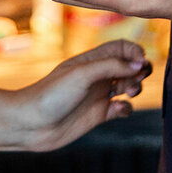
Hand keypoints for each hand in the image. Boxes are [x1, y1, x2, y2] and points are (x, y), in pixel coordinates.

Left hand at [12, 38, 149, 151]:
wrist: (31, 124)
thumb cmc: (51, 94)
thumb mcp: (81, 74)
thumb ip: (111, 66)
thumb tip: (140, 64)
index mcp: (92, 59)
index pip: (122, 48)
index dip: (135, 52)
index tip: (140, 62)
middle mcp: (97, 75)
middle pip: (129, 66)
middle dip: (139, 70)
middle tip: (136, 79)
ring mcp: (98, 95)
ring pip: (129, 86)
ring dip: (136, 87)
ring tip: (129, 93)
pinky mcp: (99, 114)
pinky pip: (122, 108)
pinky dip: (127, 108)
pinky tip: (118, 109)